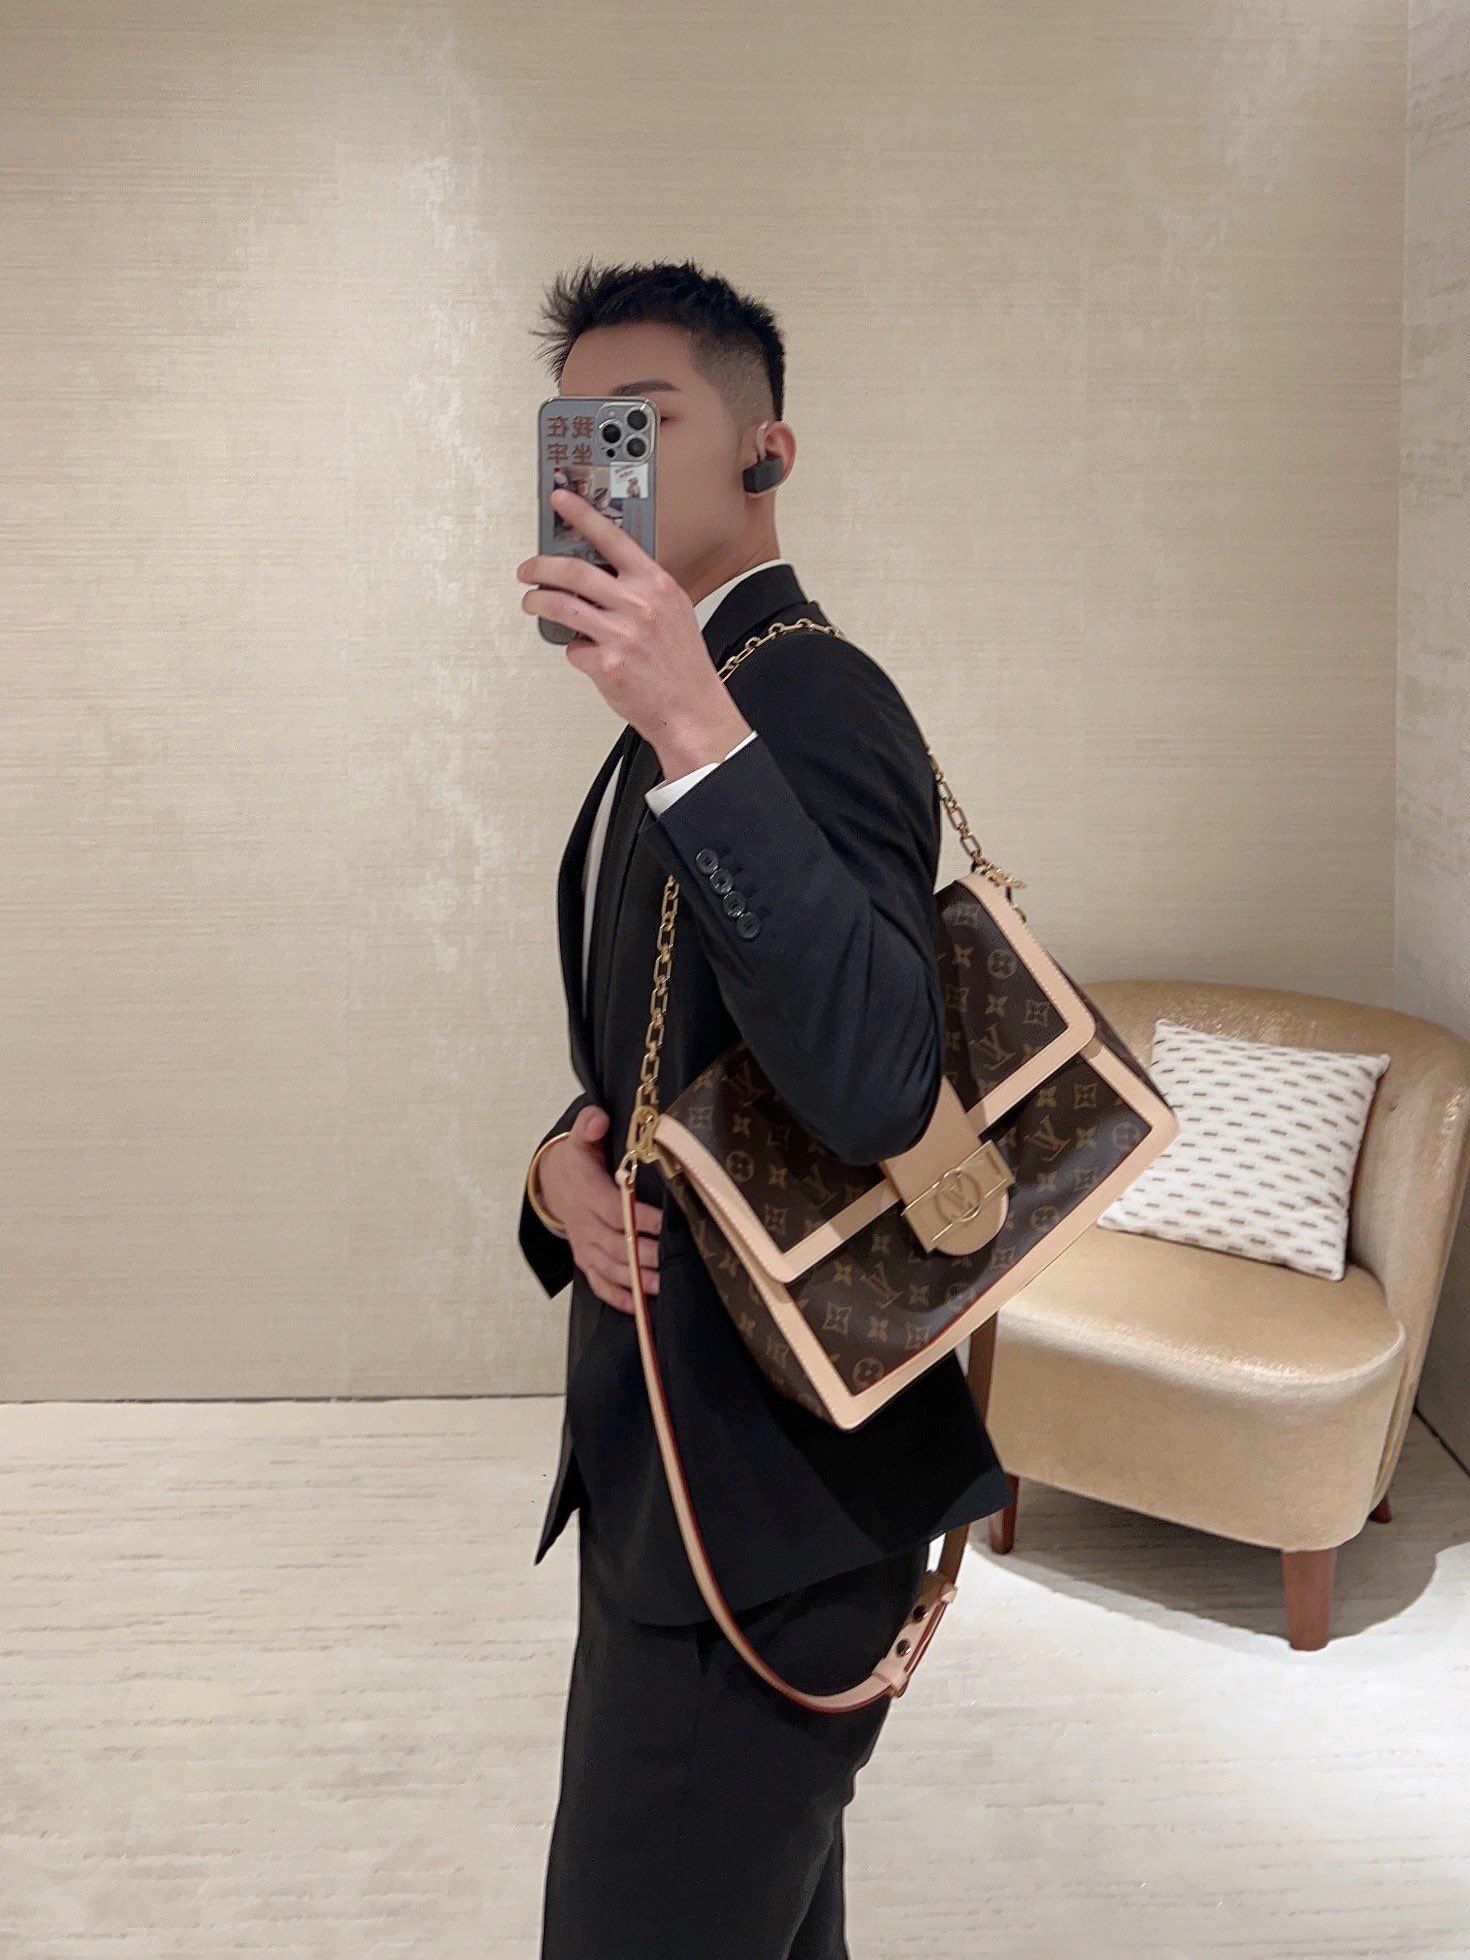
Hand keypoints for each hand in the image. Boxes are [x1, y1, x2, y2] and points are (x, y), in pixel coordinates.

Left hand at [516, 488, 750, 778]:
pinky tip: (584, 653)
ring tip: (532, 603)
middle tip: (527, 570)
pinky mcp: (606, 664)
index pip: (612, 538)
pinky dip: (572, 649)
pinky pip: (572, 648)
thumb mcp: (673, 612)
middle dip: (540, 567)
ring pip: (560, 606)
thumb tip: (601, 572)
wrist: (692, 709)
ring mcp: (620, 635)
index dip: (581, 515)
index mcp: (656, 585)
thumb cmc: (682, 664)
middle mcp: (638, 605)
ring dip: (537, 602)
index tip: (560, 499)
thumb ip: (642, 589)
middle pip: (573, 571)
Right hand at [537, 1103, 663, 1315]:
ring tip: (662, 1286)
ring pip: (610, 1268)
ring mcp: (584, 1245)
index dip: (639, 1218)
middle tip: (673, 1260)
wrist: (552, 1183)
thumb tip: (598, 1118)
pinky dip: (618, 1297)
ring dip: (636, 1280)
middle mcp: (585, 1224)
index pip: (614, 1207)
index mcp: (587, 1192)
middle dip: (644, 1254)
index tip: (666, 1224)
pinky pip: (599, 1283)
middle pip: (616, 1243)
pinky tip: (639, 1307)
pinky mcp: (585, 1260)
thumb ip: (588, 1125)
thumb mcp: (578, 1138)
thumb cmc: (578, 1160)